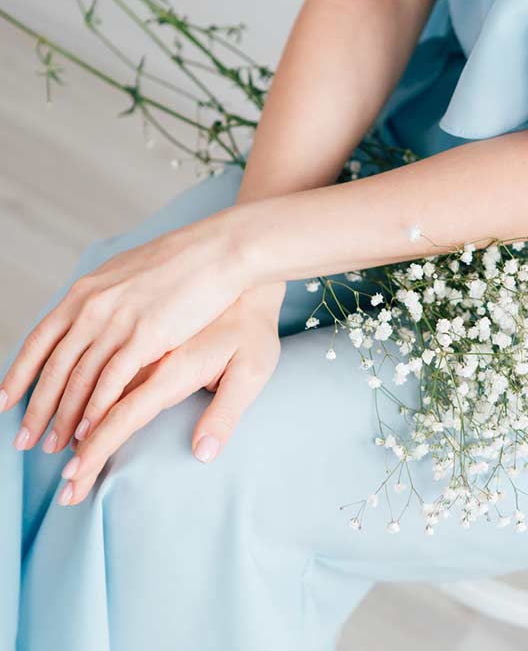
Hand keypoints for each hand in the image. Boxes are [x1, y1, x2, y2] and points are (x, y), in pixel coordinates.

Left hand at [2, 215, 251, 453]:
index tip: (4, 402)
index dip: (19, 375)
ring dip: (64, 416)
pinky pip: (111, 380)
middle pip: (55, 367)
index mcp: (86, 292)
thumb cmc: (184, 261)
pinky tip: (89, 430)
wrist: (219, 249)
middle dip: (37, 408)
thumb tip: (91, 312)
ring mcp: (117, 321)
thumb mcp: (127, 272)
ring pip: (79, 378)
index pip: (39, 340)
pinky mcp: (147, 335)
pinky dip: (96, 408)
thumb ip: (105, 298)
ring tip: (55, 446)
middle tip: (25, 440)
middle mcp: (92, 307)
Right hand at [56, 283, 283, 504]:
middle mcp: (145, 353)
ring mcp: (132, 337)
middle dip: (74, 445)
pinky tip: (57, 404)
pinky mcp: (129, 328)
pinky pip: (91, 358)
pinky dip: (70, 382)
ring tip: (42, 445)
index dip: (100, 445)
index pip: (126, 414)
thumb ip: (224, 412)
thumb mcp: (253, 371)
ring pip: (83, 379)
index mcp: (175, 367)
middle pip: (95, 403)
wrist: (241, 272)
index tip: (77, 474)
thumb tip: (203, 454)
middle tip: (64, 486)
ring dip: (59, 414)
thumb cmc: (252, 330)